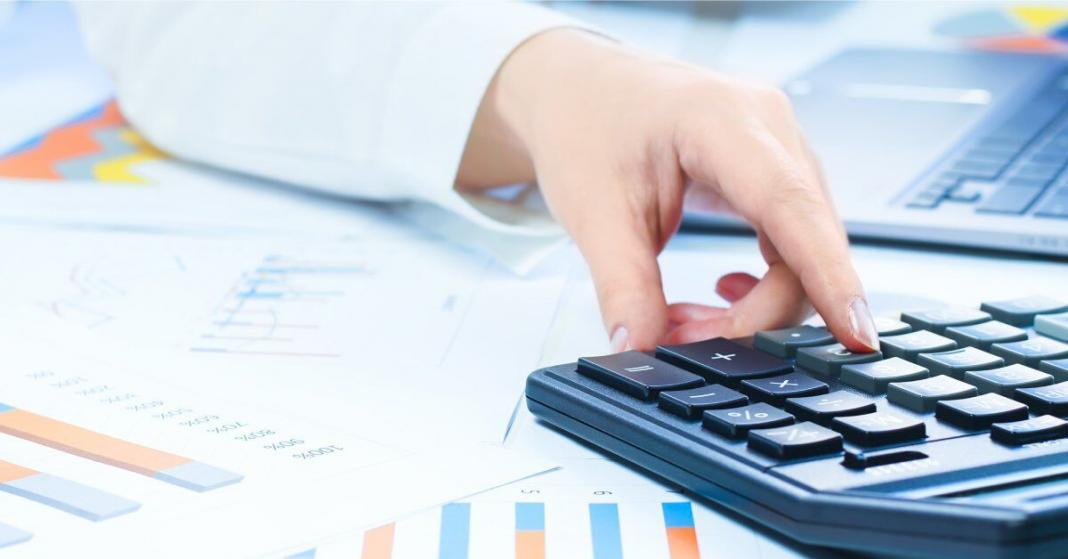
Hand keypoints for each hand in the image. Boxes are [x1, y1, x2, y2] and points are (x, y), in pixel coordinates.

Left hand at [457, 29, 878, 352]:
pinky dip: (759, 281)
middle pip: (805, 241)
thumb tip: (641, 349)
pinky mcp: (774, 167)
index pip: (792, 206)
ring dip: (755, 303)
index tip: (855, 335)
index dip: (829, 277)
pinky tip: (719, 290)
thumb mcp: (592, 212)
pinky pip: (792, 239)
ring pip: (804, 248)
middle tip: (688, 341)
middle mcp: (768, 126)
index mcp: (723, 121)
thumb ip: (622, 287)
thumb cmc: (585, 125)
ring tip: (686, 320)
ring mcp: (779, 144)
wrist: (578, 88)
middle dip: (758, 311)